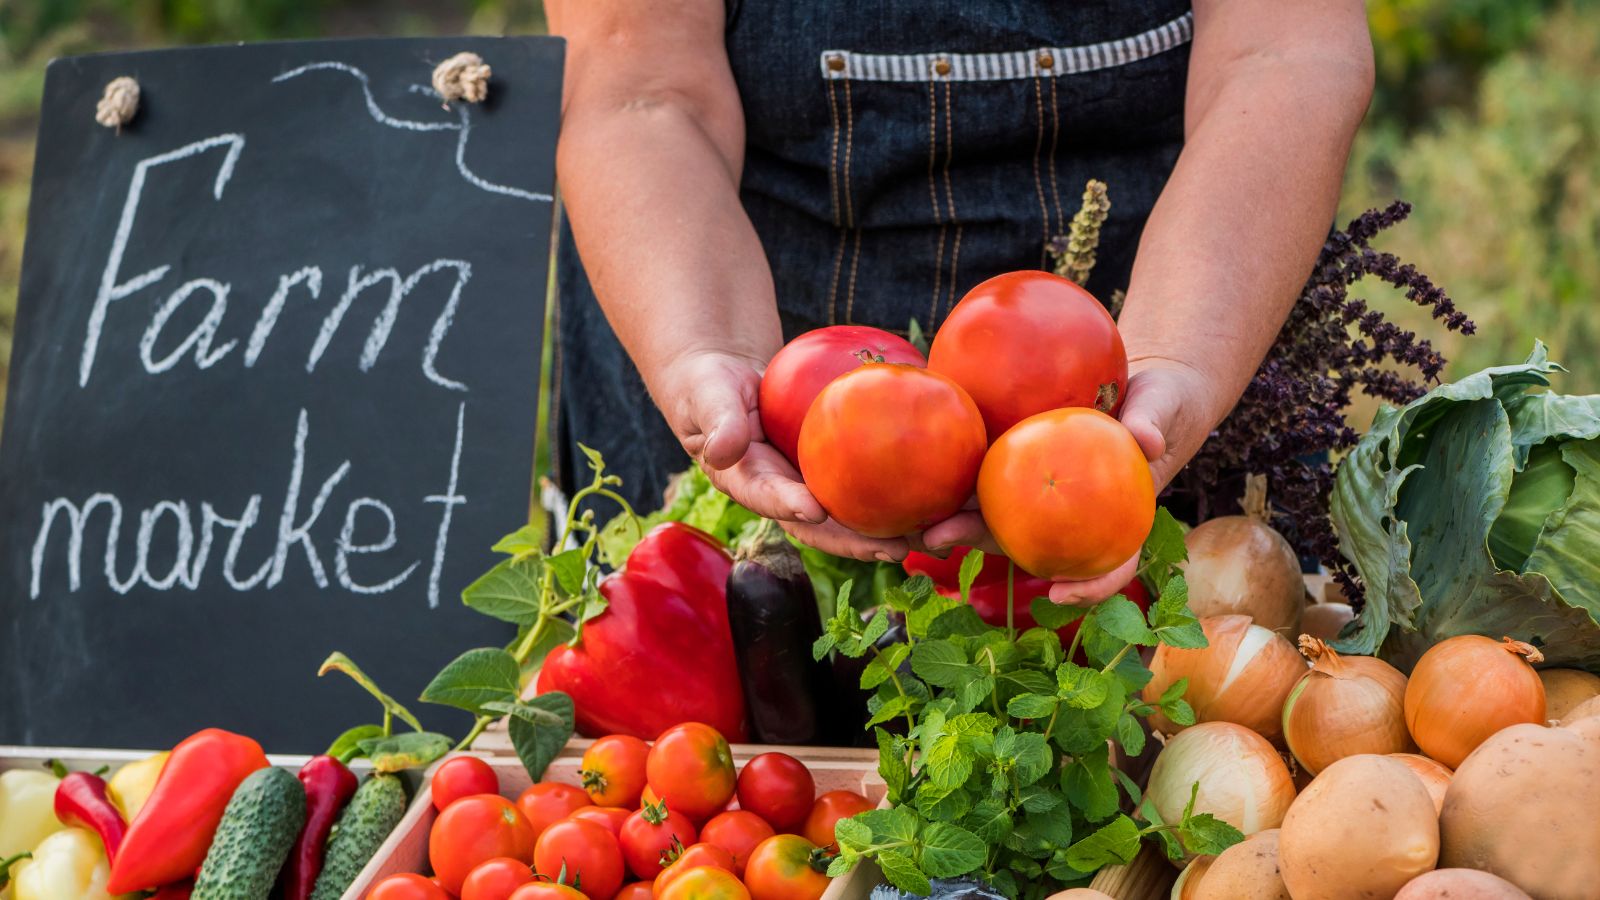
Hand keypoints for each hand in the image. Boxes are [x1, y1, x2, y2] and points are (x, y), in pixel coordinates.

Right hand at [650, 349, 911, 561]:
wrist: (724, 381)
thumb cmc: (709, 384)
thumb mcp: (707, 395)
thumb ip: (717, 419)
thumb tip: (721, 450)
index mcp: (744, 481)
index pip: (767, 497)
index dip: (789, 506)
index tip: (815, 510)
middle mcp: (777, 493)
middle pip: (818, 525)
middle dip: (853, 541)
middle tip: (891, 549)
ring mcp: (803, 486)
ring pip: (844, 515)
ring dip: (881, 532)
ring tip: (922, 539)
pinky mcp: (824, 472)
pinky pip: (857, 485)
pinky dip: (890, 495)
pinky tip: (928, 497)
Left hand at [922, 359, 1214, 602]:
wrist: (1139, 384)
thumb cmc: (1159, 403)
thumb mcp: (1162, 408)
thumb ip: (1153, 423)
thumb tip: (1148, 442)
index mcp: (1115, 519)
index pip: (1107, 563)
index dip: (1087, 586)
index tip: (1058, 594)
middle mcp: (1071, 516)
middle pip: (1026, 540)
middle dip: (980, 544)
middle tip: (937, 540)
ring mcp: (1042, 494)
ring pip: (996, 513)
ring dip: (954, 518)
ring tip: (914, 517)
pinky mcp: (1021, 466)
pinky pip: (988, 473)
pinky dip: (958, 478)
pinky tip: (921, 470)